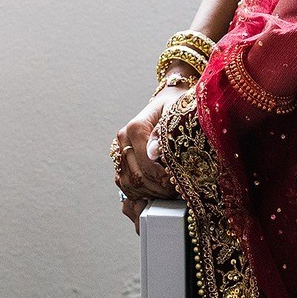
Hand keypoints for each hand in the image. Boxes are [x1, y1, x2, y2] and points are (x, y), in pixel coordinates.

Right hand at [112, 83, 187, 229]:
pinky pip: (124, 184)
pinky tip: (155, 192)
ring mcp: (119, 150)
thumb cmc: (175, 109)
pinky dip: (139, 193)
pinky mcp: (119, 160)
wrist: (166, 103)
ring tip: (166, 193)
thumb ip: (164, 133)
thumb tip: (154, 152)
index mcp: (135, 128)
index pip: (146, 163)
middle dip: (157, 189)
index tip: (177, 183)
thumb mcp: (176, 114)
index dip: (162, 178)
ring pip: (128, 184)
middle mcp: (122, 139)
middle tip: (175, 191)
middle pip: (136, 177)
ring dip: (148, 193)